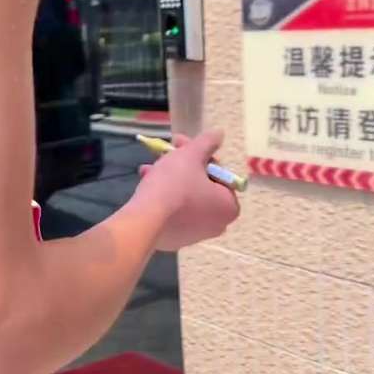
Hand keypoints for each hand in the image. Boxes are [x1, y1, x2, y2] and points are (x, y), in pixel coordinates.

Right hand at [133, 131, 239, 251]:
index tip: (180, 144)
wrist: (144, 221)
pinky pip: (174, 212)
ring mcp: (196, 235)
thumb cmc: (174, 186)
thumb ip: (207, 143)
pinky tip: (147, 185)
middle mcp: (218, 224)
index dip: (199, 154)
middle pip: (201, 185)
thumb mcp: (191, 156)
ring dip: (169, 178)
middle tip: (164, 154)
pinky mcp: (176, 239)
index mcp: (229, 206)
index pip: (218, 173)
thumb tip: (220, 134)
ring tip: (148, 168)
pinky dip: (164, 197)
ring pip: (186, 197)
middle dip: (182, 166)